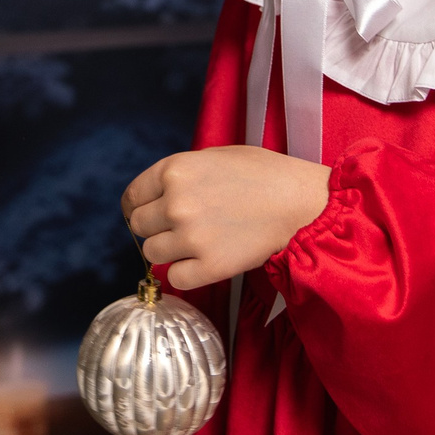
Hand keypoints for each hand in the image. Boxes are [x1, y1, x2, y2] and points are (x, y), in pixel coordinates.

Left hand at [121, 147, 332, 291]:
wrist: (302, 203)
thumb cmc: (264, 175)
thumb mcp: (215, 156)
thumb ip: (180, 174)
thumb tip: (155, 195)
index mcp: (175, 170)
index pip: (132, 197)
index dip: (139, 207)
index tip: (148, 215)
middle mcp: (177, 203)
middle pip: (139, 226)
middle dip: (156, 228)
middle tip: (180, 228)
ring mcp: (192, 237)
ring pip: (153, 254)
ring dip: (169, 251)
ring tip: (196, 243)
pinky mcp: (210, 267)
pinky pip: (175, 278)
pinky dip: (186, 273)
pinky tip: (204, 261)